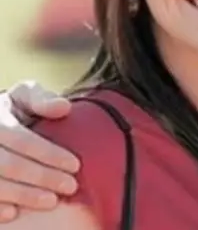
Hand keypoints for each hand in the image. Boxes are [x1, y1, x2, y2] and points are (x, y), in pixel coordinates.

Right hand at [0, 83, 78, 222]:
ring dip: (23, 195)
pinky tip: (14, 213)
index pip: (23, 140)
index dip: (49, 154)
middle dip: (42, 178)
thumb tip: (64, 107)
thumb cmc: (11, 110)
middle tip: (69, 186)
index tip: (75, 165)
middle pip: (9, 165)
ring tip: (51, 201)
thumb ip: (42, 100)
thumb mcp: (24, 97)